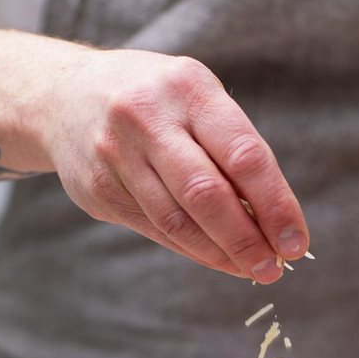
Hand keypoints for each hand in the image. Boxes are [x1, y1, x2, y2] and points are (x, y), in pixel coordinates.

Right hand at [40, 48, 308, 283]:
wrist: (62, 96)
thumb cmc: (156, 102)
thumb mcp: (196, 99)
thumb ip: (232, 150)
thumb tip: (274, 220)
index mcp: (188, 88)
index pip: (243, 155)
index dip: (275, 205)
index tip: (297, 241)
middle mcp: (147, 118)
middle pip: (207, 194)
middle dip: (247, 239)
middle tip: (274, 268)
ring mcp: (116, 155)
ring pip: (178, 220)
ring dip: (221, 253)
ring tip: (251, 269)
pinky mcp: (99, 188)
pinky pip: (156, 229)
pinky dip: (193, 249)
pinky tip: (217, 258)